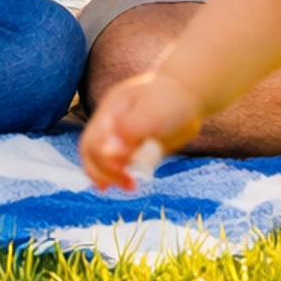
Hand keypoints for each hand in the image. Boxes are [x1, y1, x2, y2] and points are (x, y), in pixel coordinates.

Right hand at [80, 70, 203, 189]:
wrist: (188, 93)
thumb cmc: (170, 98)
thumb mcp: (152, 112)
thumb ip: (130, 130)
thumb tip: (108, 152)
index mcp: (110, 111)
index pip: (93, 141)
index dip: (103, 160)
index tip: (122, 170)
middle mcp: (109, 124)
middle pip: (92, 152)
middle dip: (103, 172)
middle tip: (126, 183)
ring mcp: (119, 135)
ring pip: (102, 160)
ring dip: (111, 176)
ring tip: (129, 186)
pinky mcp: (131, 146)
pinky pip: (118, 164)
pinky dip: (120, 174)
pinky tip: (130, 182)